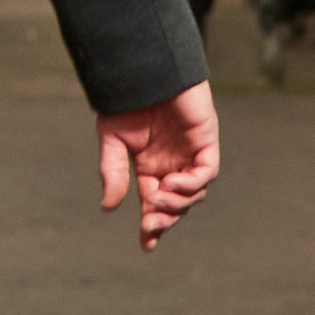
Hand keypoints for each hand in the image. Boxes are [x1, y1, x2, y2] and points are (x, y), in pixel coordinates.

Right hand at [97, 83, 220, 246]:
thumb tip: (108, 208)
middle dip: (165, 218)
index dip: (153, 225)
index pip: (155, 203)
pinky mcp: (205, 140)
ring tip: (159, 198)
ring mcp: (190, 152)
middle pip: (176, 203)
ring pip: (194, 193)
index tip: (146, 245)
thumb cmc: (127, 100)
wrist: (143, 69)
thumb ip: (113, 172)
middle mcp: (173, 163)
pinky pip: (206, 171)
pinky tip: (173, 183)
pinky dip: (192, 183)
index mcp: (151, 167)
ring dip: (178, 202)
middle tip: (152, 225)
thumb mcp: (112, 140)